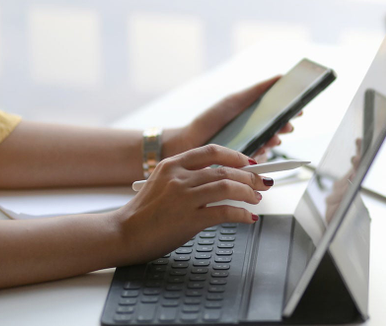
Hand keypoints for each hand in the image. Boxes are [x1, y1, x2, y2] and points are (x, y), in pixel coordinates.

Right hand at [113, 144, 273, 263]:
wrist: (123, 233)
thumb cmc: (143, 213)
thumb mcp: (161, 184)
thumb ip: (186, 178)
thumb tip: (222, 180)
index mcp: (172, 165)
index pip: (212, 152)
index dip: (236, 156)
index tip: (250, 163)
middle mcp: (179, 177)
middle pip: (225, 169)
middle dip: (250, 176)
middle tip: (262, 182)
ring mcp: (184, 197)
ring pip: (228, 186)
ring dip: (248, 192)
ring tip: (256, 199)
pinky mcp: (189, 219)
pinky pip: (224, 211)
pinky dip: (241, 214)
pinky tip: (248, 218)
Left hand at [163, 76, 298, 162]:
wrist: (192, 140)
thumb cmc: (213, 119)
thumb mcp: (235, 100)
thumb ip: (257, 90)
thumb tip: (280, 76)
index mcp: (256, 117)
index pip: (279, 115)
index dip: (291, 112)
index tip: (299, 109)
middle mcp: (256, 134)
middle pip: (279, 130)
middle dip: (285, 128)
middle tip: (287, 126)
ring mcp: (251, 148)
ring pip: (271, 147)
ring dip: (274, 142)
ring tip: (273, 138)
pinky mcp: (245, 164)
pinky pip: (258, 161)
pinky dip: (261, 157)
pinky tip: (258, 152)